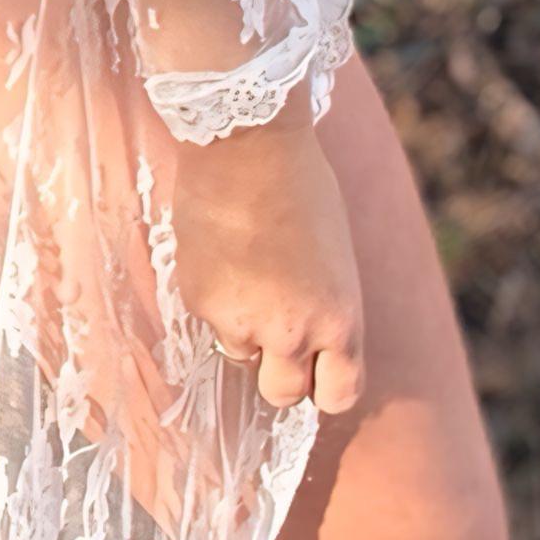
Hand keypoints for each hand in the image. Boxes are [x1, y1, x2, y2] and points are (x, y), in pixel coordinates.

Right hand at [169, 102, 366, 415]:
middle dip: (280, 371)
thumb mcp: (335, 258)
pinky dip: (215, 296)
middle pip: (283, 394)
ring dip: (244, 327)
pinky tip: (221, 251)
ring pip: (241, 352)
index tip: (319, 369)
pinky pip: (210, 318)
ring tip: (246, 269)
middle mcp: (292, 332)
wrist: (245, 146)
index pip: (339, 393)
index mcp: (339, 320)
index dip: (326, 384)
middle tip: (275, 330)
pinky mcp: (199, 303)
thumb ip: (323, 305)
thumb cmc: (303, 187)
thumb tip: (307, 334)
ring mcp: (240, 322)